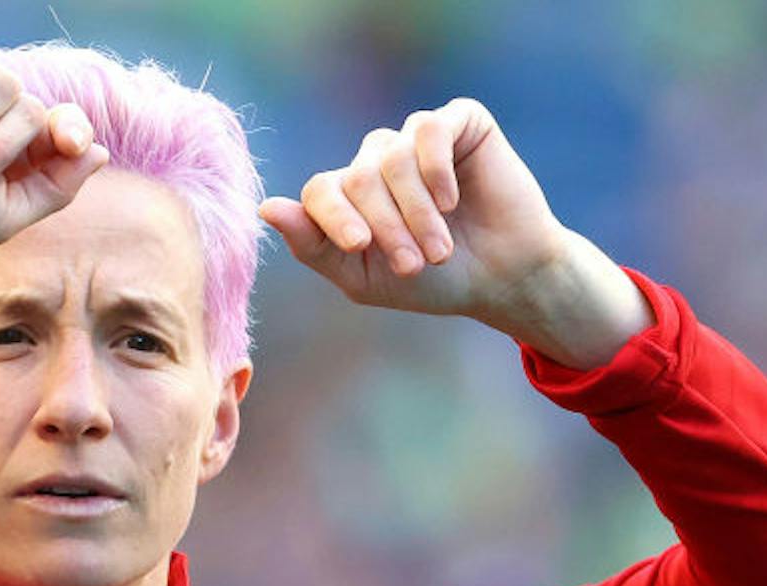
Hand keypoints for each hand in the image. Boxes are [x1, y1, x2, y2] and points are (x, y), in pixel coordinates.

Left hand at [259, 99, 570, 325]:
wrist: (502, 278)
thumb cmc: (431, 282)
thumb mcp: (362, 277)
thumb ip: (312, 246)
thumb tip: (265, 207)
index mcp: (349, 195)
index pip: (320, 190)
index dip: (334, 218)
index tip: (361, 246)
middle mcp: (378, 160)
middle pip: (358, 179)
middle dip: (386, 227)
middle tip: (415, 264)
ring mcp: (416, 138)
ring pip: (393, 157)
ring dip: (415, 211)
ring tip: (438, 248)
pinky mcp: (459, 122)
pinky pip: (428, 129)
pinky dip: (436, 169)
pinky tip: (452, 200)